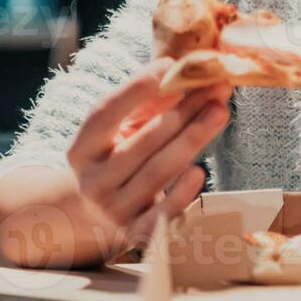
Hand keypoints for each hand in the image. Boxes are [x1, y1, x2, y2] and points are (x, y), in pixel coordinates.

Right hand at [66, 56, 232, 257]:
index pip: (104, 113)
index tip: (168, 65)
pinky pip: (161, 215)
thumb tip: (181, 72)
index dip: (136, 89)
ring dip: (194, 138)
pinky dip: (181, 194)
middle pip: (142, 141)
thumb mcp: (119, 131)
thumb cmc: (117, 158)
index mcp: (80, 150)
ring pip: (158, 171)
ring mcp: (112, 210)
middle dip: (183, 111)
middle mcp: (91, 182)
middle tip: (215, 87)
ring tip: (219, 111)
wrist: (98, 216)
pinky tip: (200, 171)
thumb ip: (146, 104)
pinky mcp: (135, 234)